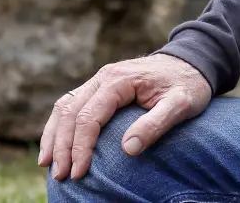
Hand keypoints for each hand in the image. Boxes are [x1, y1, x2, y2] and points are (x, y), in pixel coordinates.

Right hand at [39, 53, 212, 180]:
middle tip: (60, 176)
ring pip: (64, 107)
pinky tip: (55, 145)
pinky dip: (59, 126)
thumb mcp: (181, 104)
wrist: (192, 62)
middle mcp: (103, 77)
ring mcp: (99, 81)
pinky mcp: (99, 88)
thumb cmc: (188, 85)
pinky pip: (71, 105)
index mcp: (119, 80)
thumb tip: (128, 149)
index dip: (81, 147)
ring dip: (53, 136)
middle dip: (62, 146)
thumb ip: (156, 124)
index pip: (89, 117)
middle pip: (70, 112)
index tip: (79, 172)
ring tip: (47, 165)